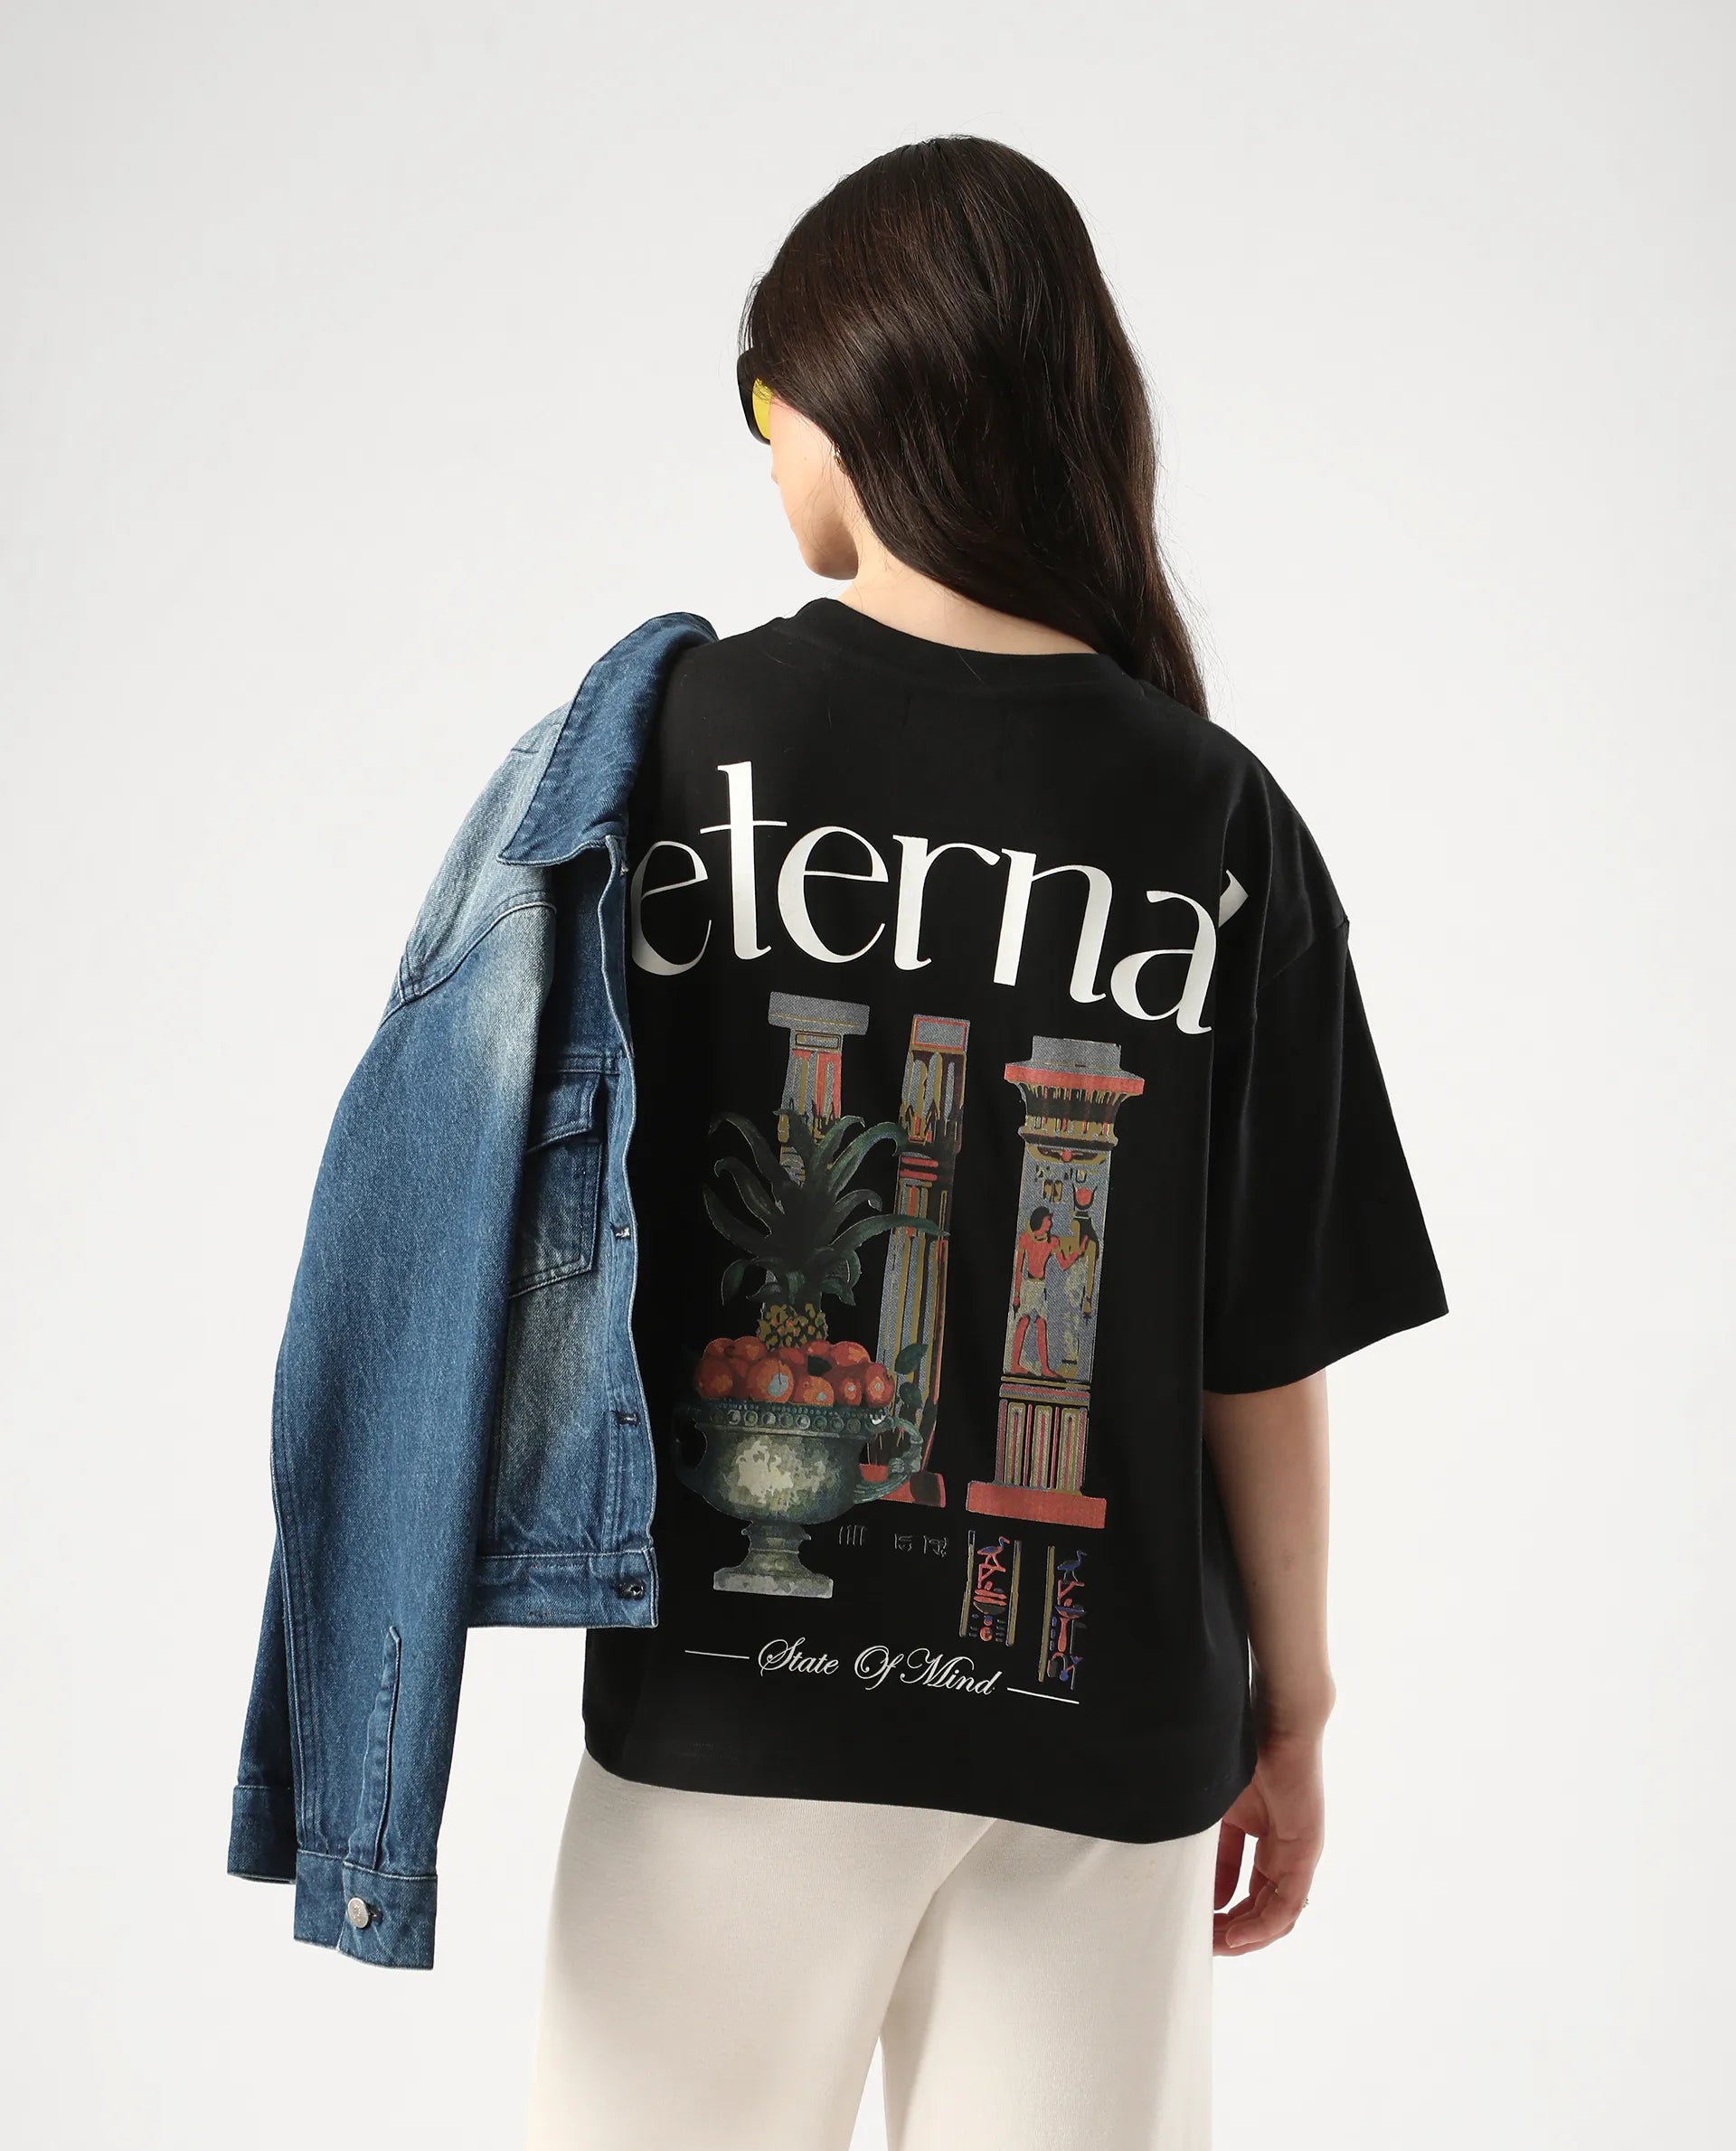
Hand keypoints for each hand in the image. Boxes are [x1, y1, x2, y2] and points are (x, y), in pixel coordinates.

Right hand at [1213, 1726, 1324, 1954]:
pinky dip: (1264, 1926)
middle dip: (1230, 1928)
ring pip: (1275, 1911)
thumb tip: (1177, 1873)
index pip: (1238, 1882)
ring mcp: (1295, 1852)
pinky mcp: (1305, 1853)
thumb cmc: (1238, 1750)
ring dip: (1246, 1935)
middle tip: (1202, 1944)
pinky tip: (1238, 1936)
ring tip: (1217, 1946)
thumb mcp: (1210, 1804)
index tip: (1192, 1923)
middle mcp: (1277, 1846)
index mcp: (1254, 1829)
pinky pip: (1287, 1904)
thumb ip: (1202, 1837)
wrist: (1276, 1721)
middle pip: (1258, 1904)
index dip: (1217, 1907)